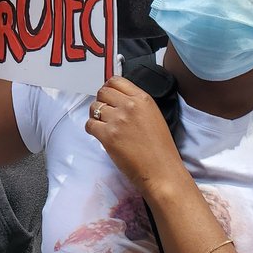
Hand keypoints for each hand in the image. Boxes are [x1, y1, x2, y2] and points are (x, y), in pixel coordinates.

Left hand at [86, 76, 186, 198]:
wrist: (162, 171)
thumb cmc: (161, 149)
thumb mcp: (154, 116)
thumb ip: (137, 105)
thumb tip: (119, 100)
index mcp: (143, 99)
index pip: (117, 81)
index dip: (109, 87)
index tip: (108, 95)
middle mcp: (129, 106)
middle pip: (103, 92)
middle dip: (101, 100)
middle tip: (104, 112)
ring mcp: (117, 120)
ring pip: (94, 107)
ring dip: (96, 116)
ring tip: (103, 125)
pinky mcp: (108, 136)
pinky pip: (90, 124)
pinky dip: (92, 129)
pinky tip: (100, 134)